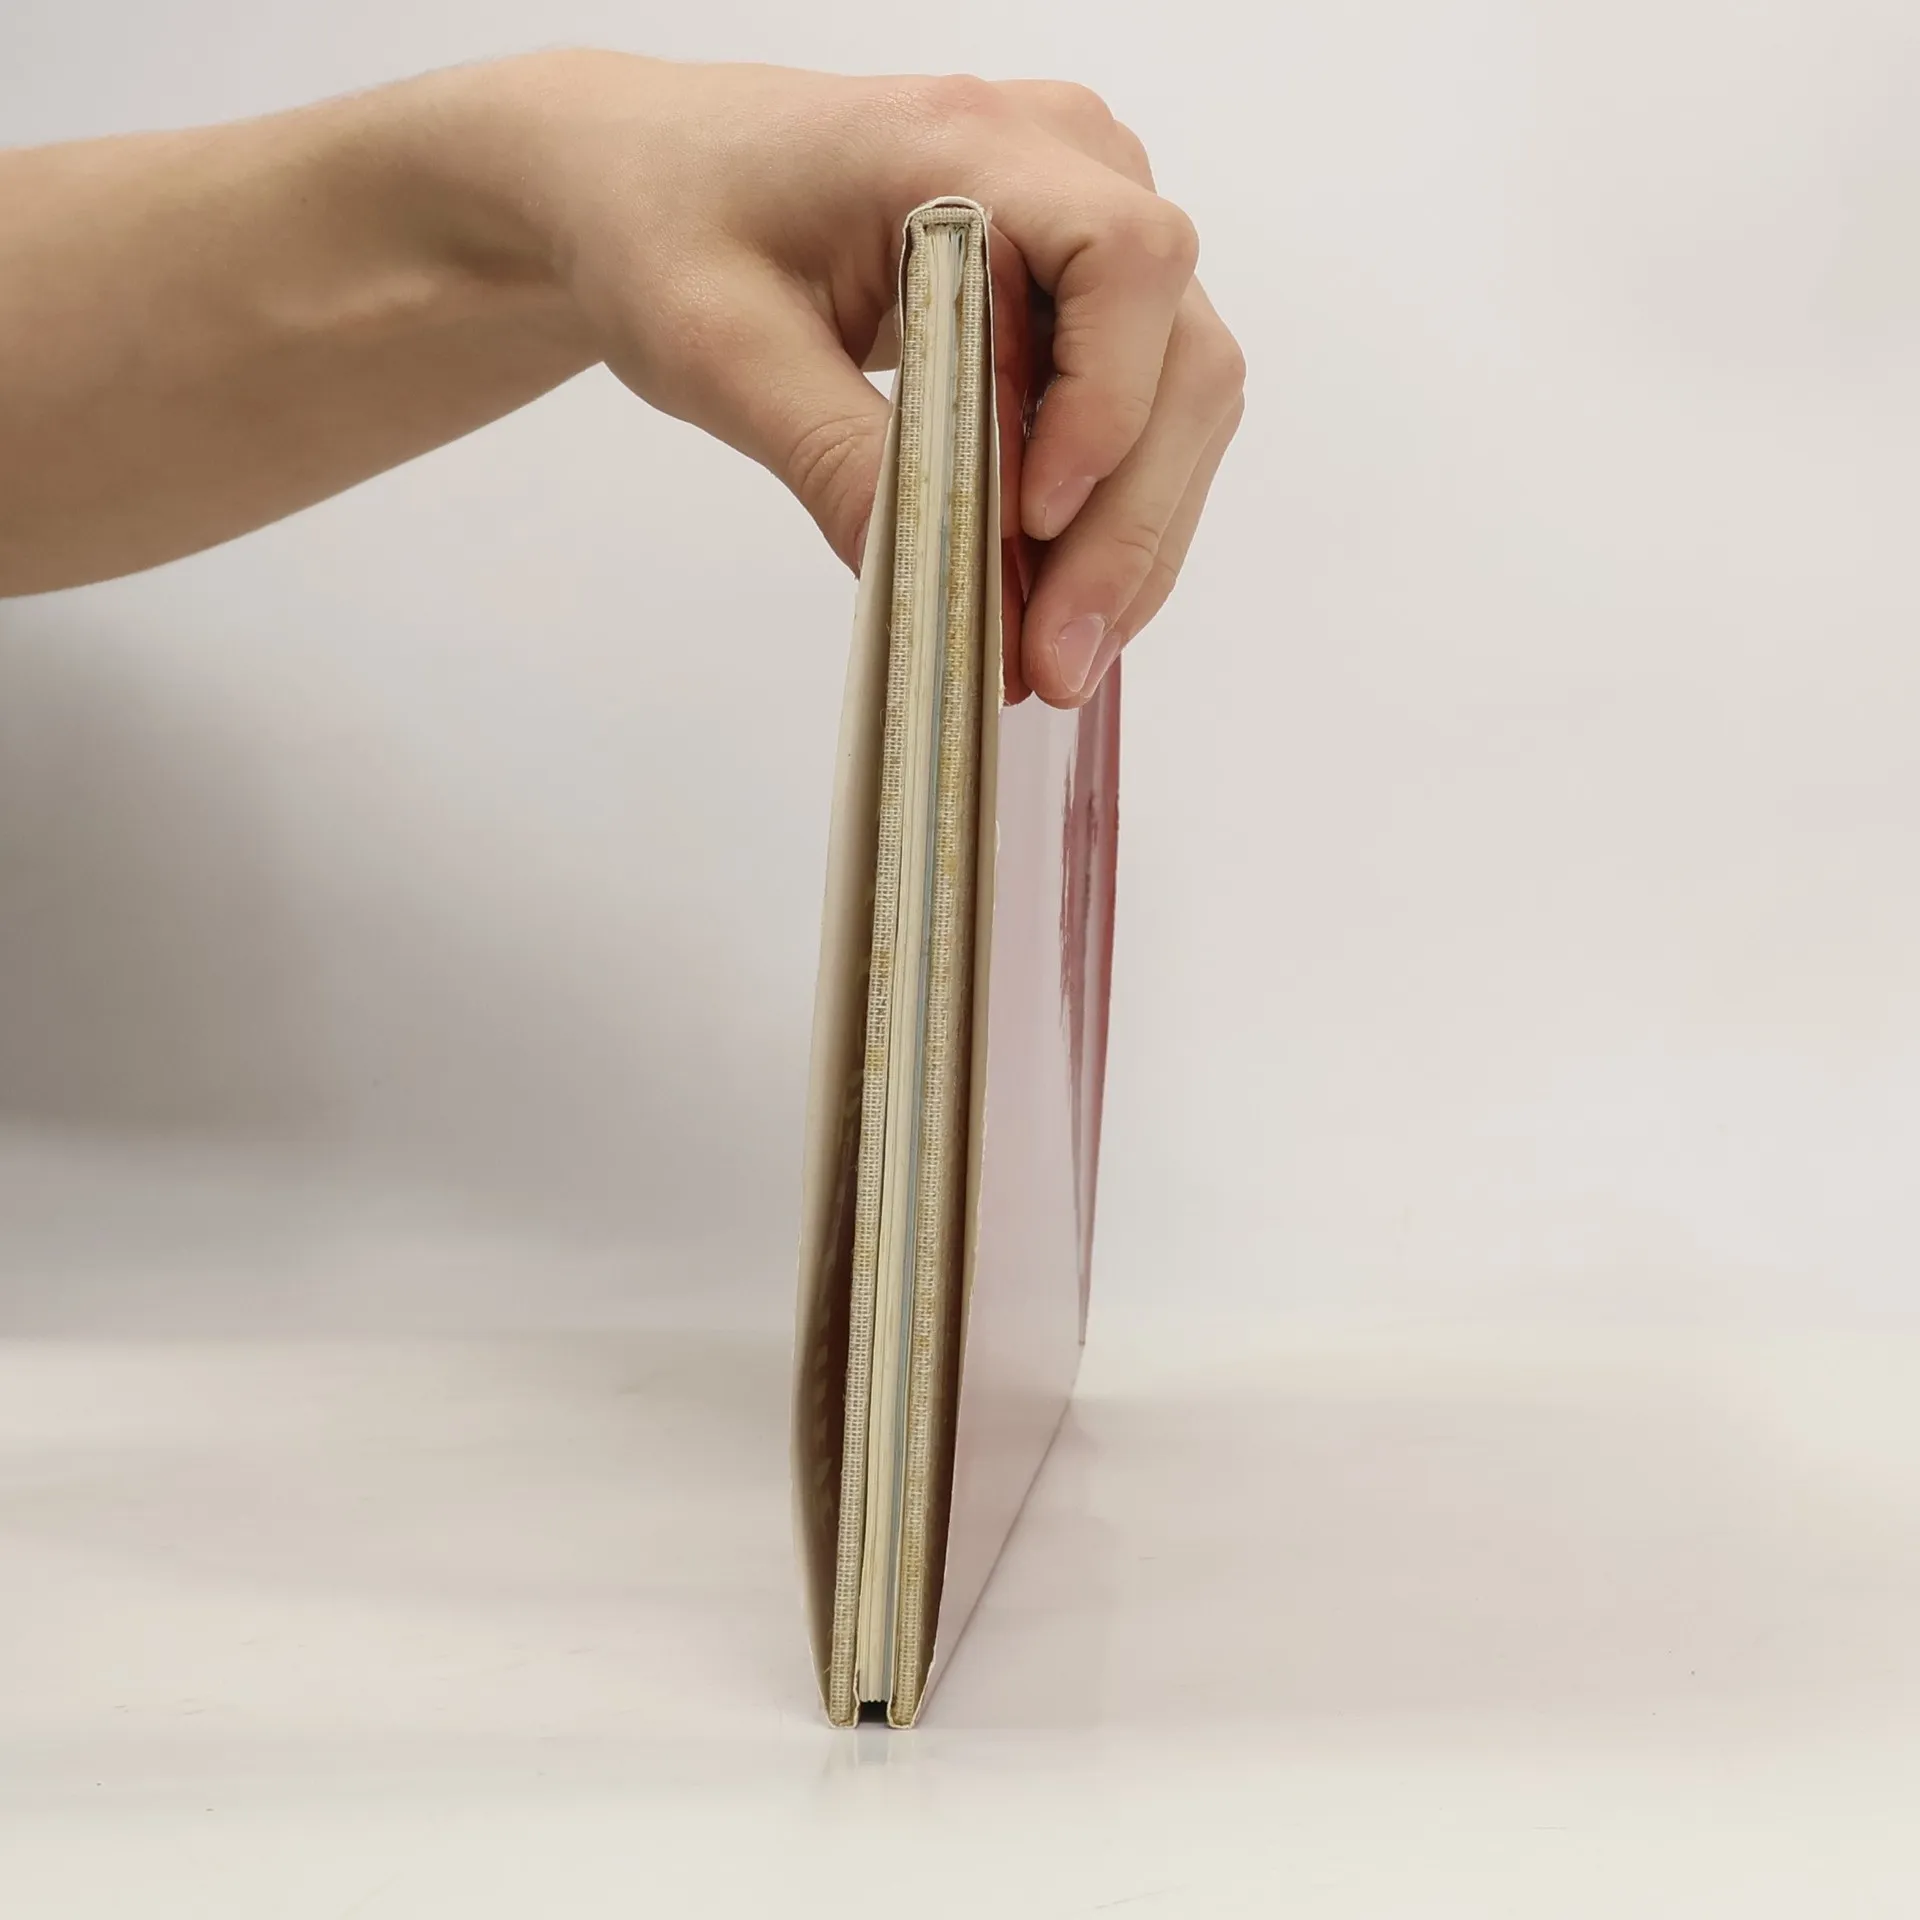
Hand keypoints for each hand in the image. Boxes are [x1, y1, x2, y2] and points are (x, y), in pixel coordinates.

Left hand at [445, 55, 1245, 706]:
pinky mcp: (1077, 292)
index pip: (1121, 259)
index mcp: (964, 142)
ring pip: (1182, 396)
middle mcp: (1062, 161)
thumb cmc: (670, 225)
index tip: (1034, 521)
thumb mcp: (722, 351)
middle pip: (1180, 352)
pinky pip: (1143, 410)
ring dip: (1133, 541)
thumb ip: (835, 458)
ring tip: (1059, 660)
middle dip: (1127, 526)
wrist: (649, 182)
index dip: (1107, 402)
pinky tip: (1058, 602)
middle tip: (1058, 662)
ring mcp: (1084, 224)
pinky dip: (1110, 519)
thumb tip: (941, 591)